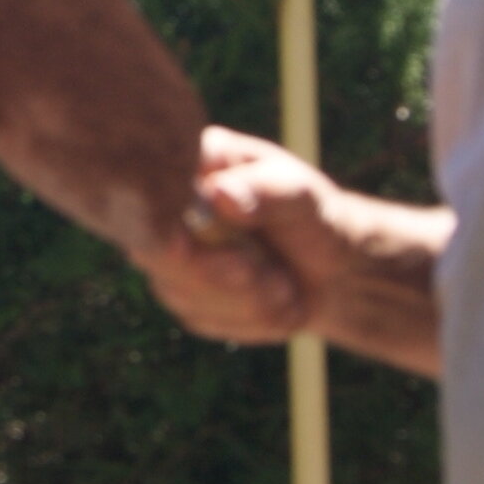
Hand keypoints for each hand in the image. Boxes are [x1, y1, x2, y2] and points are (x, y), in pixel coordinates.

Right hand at [139, 129, 349, 345]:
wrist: (329, 269)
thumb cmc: (312, 218)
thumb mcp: (301, 196)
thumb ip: (265, 192)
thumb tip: (220, 195)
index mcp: (192, 163)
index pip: (154, 191)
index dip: (160, 223)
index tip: (185, 248)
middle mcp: (170, 207)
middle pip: (155, 249)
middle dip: (214, 276)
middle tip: (279, 284)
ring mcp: (170, 252)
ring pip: (177, 291)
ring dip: (242, 303)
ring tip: (286, 290)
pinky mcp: (181, 292)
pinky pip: (197, 318)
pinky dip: (244, 321)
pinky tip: (275, 307)